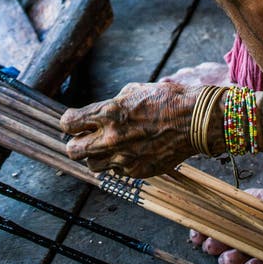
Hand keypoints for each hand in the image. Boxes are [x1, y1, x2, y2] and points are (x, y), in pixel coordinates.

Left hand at [61, 81, 200, 177]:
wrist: (193, 120)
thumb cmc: (164, 100)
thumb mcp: (132, 92)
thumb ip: (109, 106)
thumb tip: (95, 115)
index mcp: (109, 113)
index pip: (68, 123)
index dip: (69, 121)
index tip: (75, 121)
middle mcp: (112, 138)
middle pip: (73, 151)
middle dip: (76, 143)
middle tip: (86, 137)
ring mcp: (124, 158)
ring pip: (92, 165)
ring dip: (96, 155)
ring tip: (109, 145)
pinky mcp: (137, 171)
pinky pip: (116, 172)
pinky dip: (118, 162)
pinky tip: (130, 150)